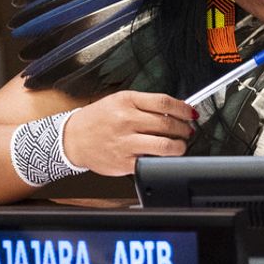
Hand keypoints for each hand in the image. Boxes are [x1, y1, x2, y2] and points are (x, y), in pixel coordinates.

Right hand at [61, 91, 194, 175]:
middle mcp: (126, 120)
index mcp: (126, 101)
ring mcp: (126, 142)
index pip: (164, 103)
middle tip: (188, 130)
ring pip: (165, 146)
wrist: (72, 138)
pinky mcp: (125, 162)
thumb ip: (144, 104)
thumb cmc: (96, 119)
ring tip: (180, 145)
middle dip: (185, 129)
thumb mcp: (117, 101)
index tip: (191, 113)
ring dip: (180, 146)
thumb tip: (174, 110)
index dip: (183, 109)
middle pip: (168, 124)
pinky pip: (153, 162)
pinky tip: (163, 156)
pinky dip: (163, 160)